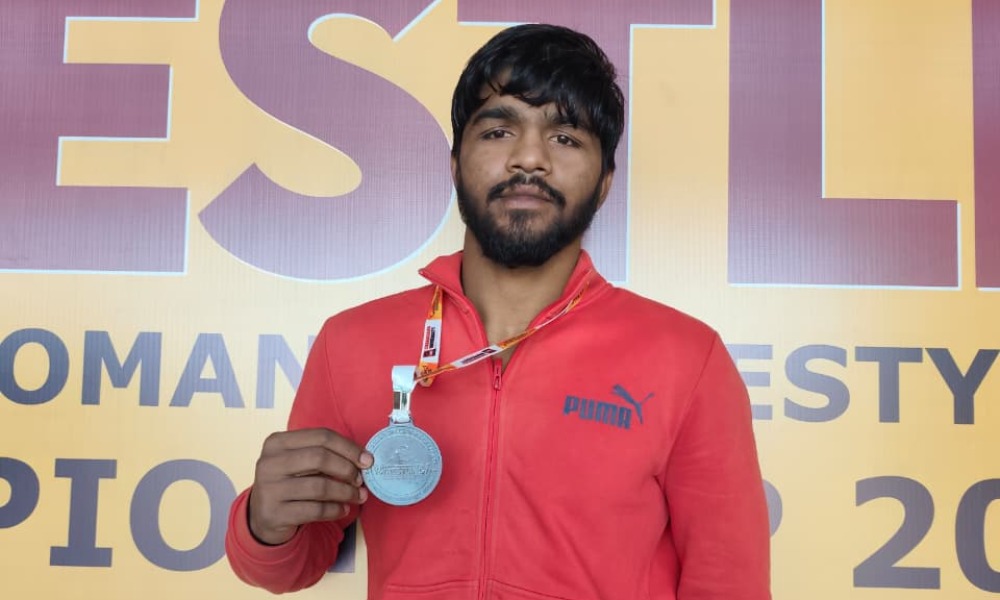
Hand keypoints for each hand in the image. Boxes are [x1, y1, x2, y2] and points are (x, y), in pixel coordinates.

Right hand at [248, 428, 372, 545]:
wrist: (263, 515)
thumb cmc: (290, 482)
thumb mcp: (298, 462)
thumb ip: (324, 454)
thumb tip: (364, 459)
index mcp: (277, 442)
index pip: (321, 436)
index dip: (349, 447)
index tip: (367, 460)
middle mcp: (269, 463)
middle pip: (320, 458)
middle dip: (347, 469)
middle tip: (360, 480)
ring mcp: (270, 489)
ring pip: (320, 486)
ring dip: (346, 492)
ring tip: (358, 496)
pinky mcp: (275, 514)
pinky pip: (315, 510)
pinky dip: (335, 510)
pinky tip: (343, 509)